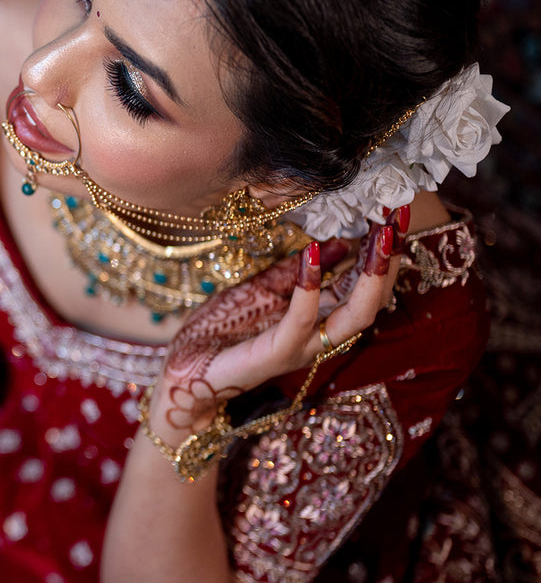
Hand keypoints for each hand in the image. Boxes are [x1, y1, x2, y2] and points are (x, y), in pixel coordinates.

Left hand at [153, 206, 408, 439]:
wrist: (186, 368)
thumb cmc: (223, 329)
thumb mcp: (262, 288)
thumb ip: (297, 272)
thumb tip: (337, 243)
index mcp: (318, 319)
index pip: (364, 286)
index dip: (382, 253)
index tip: (392, 214)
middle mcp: (319, 336)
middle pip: (372, 300)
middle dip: (390, 260)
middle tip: (397, 219)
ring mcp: (301, 348)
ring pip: (354, 315)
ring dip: (370, 274)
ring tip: (378, 234)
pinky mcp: (276, 354)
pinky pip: (301, 321)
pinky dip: (310, 287)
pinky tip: (313, 253)